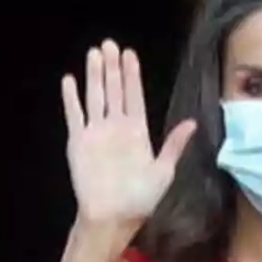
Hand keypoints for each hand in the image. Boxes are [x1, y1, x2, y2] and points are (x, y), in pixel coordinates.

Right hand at [61, 39, 196, 230]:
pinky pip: (75, 115)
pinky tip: (70, 80)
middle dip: (113, 67)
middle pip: (114, 90)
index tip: (130, 54)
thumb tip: (192, 122)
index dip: (132, 75)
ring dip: (94, 75)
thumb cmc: (140, 199)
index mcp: (137, 132)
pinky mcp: (79, 142)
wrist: (112, 217)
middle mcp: (116, 127)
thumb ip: (173, 144)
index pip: (134, 96)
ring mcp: (97, 133)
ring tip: (94, 53)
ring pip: (95, 97)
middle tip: (110, 44)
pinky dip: (72, 98)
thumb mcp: (164, 171)